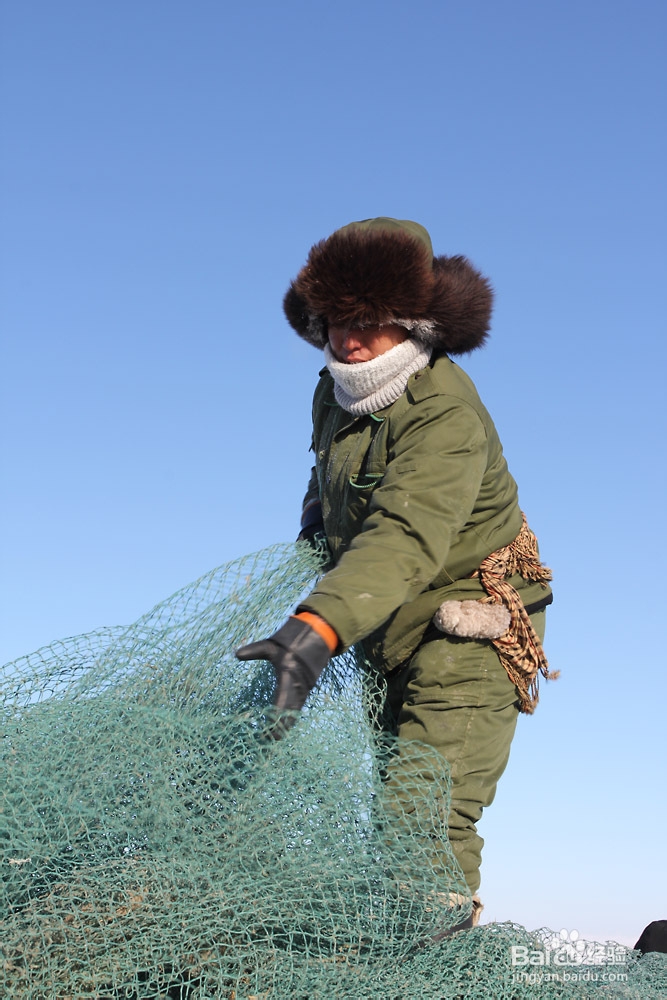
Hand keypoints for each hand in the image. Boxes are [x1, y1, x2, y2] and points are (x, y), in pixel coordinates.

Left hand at [235, 618, 330, 734]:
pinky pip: (298, 706)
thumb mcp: (271, 644)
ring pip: (295, 711)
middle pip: (289, 712)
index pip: (280, 702)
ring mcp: (304, 687)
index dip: (274, 718)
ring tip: (275, 738)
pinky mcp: (306, 688)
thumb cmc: (291, 640)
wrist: (319, 635)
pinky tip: (285, 726)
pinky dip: (291, 717)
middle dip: (279, 727)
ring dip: (286, 724)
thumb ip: (254, 650)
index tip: (266, 730)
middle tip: (268, 741)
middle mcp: (298, 684)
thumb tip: (236, 654)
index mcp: (288, 674)